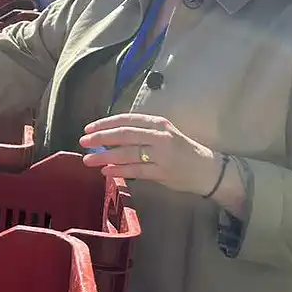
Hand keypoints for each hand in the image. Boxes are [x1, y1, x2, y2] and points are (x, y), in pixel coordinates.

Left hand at [79, 113, 222, 195]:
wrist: (208, 170)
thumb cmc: (180, 150)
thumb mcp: (163, 134)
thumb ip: (140, 133)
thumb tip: (109, 135)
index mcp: (158, 123)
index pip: (127, 119)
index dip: (105, 123)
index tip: (88, 128)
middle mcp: (160, 136)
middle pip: (124, 135)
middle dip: (101, 138)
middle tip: (83, 142)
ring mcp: (162, 154)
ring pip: (127, 153)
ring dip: (104, 157)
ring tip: (88, 160)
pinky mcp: (163, 172)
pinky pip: (136, 171)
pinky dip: (119, 171)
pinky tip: (106, 172)